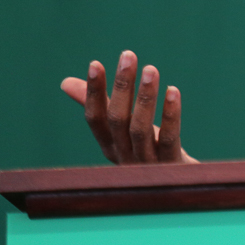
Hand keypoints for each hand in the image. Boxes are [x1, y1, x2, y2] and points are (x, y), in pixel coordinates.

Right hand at [61, 50, 195, 163]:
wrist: (179, 188)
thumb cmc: (148, 152)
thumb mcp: (122, 130)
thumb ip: (98, 107)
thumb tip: (65, 83)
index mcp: (109, 146)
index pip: (95, 118)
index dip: (93, 92)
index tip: (95, 63)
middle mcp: (124, 156)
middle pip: (117, 119)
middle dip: (121, 86)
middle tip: (128, 56)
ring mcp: (147, 163)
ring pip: (141, 129)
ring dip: (144, 98)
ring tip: (151, 69)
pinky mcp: (171, 165)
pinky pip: (169, 138)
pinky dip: (170, 115)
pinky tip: (173, 92)